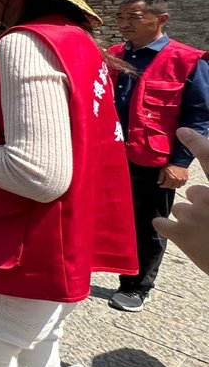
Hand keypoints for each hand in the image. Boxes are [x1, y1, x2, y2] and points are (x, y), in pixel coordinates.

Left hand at [154, 128, 208, 274]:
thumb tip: (196, 193)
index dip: (197, 143)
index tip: (182, 131)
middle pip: (194, 191)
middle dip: (201, 204)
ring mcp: (193, 215)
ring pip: (180, 209)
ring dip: (189, 220)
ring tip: (204, 235)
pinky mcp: (179, 234)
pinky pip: (161, 222)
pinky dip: (167, 228)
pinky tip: (178, 235)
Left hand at [158, 164, 188, 189]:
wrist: (178, 162)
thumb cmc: (170, 165)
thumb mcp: (163, 170)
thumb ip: (161, 177)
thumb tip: (159, 183)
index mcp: (171, 178)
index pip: (166, 185)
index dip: (162, 186)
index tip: (161, 185)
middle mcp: (177, 180)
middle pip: (172, 187)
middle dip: (168, 186)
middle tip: (166, 184)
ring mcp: (182, 180)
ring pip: (177, 186)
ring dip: (174, 186)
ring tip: (171, 183)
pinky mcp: (185, 178)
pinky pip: (182, 184)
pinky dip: (179, 184)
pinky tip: (176, 182)